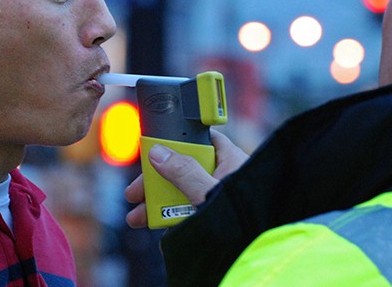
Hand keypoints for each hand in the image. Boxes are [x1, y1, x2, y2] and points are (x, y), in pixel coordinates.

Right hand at [124, 130, 249, 227]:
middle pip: (183, 170)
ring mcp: (218, 198)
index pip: (199, 141)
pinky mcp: (215, 217)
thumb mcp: (209, 192)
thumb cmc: (247, 216)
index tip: (151, 154)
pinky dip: (174, 221)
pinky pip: (191, 214)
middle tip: (135, 194)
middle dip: (156, 184)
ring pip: (183, 195)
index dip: (174, 145)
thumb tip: (158, 153)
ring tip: (138, 219)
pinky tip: (161, 231)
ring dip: (158, 206)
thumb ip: (184, 172)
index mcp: (230, 160)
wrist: (257, 250)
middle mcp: (224, 177)